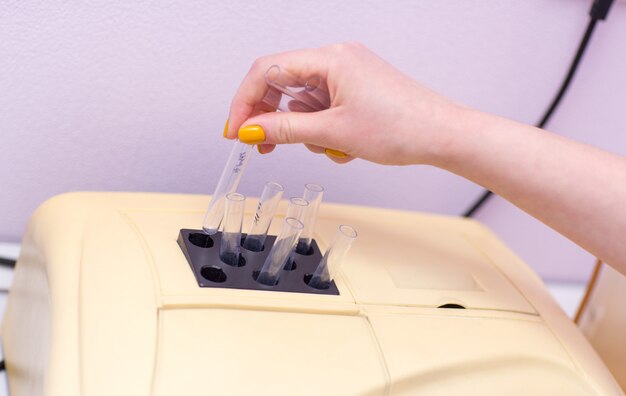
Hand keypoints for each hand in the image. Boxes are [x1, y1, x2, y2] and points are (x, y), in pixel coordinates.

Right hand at [224, 42, 462, 165]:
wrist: (442, 135)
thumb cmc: (402, 126)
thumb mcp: (333, 132)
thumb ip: (285, 130)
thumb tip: (251, 130)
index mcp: (330, 58)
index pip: (267, 71)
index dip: (244, 102)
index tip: (235, 131)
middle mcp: (337, 60)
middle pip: (282, 84)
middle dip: (272, 118)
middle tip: (263, 146)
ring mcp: (348, 74)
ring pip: (303, 100)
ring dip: (305, 129)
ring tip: (328, 147)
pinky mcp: (356, 89)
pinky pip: (323, 107)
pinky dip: (323, 128)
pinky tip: (341, 144)